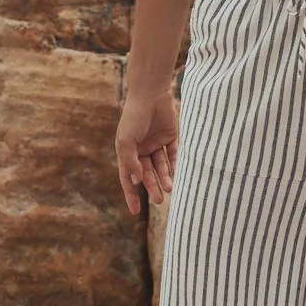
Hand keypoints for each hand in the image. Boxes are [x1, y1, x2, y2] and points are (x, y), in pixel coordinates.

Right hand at [116, 85, 177, 214]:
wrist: (151, 93)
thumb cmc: (134, 116)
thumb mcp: (126, 140)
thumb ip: (130, 161)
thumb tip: (136, 181)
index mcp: (127, 151)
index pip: (128, 177)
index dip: (131, 195)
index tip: (135, 211)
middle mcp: (141, 149)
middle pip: (147, 174)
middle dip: (152, 187)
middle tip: (159, 200)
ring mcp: (156, 143)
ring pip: (161, 167)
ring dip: (165, 178)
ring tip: (170, 188)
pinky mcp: (170, 137)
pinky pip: (174, 155)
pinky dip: (176, 166)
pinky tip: (178, 176)